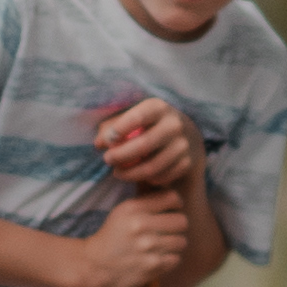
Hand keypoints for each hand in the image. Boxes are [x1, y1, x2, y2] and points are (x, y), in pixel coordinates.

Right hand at [76, 192, 193, 286]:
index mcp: (133, 208)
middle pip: (182, 221)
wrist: (95, 266)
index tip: (170, 210)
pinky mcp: (152, 266)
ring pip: (181, 241)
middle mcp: (141, 225)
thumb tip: (173, 194)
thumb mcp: (123, 211)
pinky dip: (169, 260)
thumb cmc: (112, 236)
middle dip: (176, 226)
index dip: (176, 204)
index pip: (173, 198)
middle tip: (167, 231)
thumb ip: (146, 201)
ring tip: (161, 246)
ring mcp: (148, 247)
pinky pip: (176, 259)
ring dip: (174, 244)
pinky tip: (157, 258)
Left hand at [89, 93, 203, 192]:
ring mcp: (182, 145)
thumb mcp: (131, 118)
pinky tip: (138, 175)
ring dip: (130, 173)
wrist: (184, 135)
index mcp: (158, 107)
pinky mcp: (187, 163)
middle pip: (143, 145)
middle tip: (107, 160)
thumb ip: (111, 127)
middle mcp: (174, 124)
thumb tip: (100, 143)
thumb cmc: (147, 125)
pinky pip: (162, 177)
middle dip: (120, 156)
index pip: (137, 117)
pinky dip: (147, 179)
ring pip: (152, 167)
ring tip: (118, 172)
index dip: (119, 129)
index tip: (107, 141)